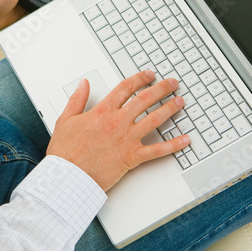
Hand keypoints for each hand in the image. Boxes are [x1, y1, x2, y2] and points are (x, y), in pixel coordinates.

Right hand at [46, 70, 190, 191]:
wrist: (69, 175)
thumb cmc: (66, 152)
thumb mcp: (66, 120)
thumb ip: (77, 99)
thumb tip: (83, 84)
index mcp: (102, 111)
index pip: (126, 88)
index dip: (140, 78)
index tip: (148, 75)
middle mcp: (118, 122)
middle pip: (145, 99)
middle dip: (162, 88)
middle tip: (172, 84)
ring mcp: (127, 139)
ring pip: (155, 119)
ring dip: (170, 109)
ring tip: (180, 102)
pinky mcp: (132, 157)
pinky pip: (158, 150)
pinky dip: (174, 145)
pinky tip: (185, 140)